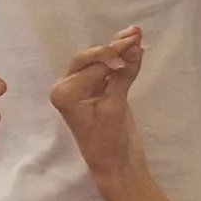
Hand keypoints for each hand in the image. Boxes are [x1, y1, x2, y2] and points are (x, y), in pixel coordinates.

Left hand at [52, 28, 149, 181]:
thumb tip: (136, 46)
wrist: (117, 167)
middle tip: (136, 35)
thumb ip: (123, 75)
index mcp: (63, 92)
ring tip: (136, 33)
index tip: (133, 47)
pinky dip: (122, 61)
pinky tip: (135, 48)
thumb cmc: (109, 142)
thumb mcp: (115, 107)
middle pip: (90, 58)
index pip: (90, 65)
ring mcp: (83, 89)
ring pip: (100, 62)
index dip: (112, 54)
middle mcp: (68, 87)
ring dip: (118, 49)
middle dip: (113, 48)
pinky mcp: (99, 92)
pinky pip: (109, 71)